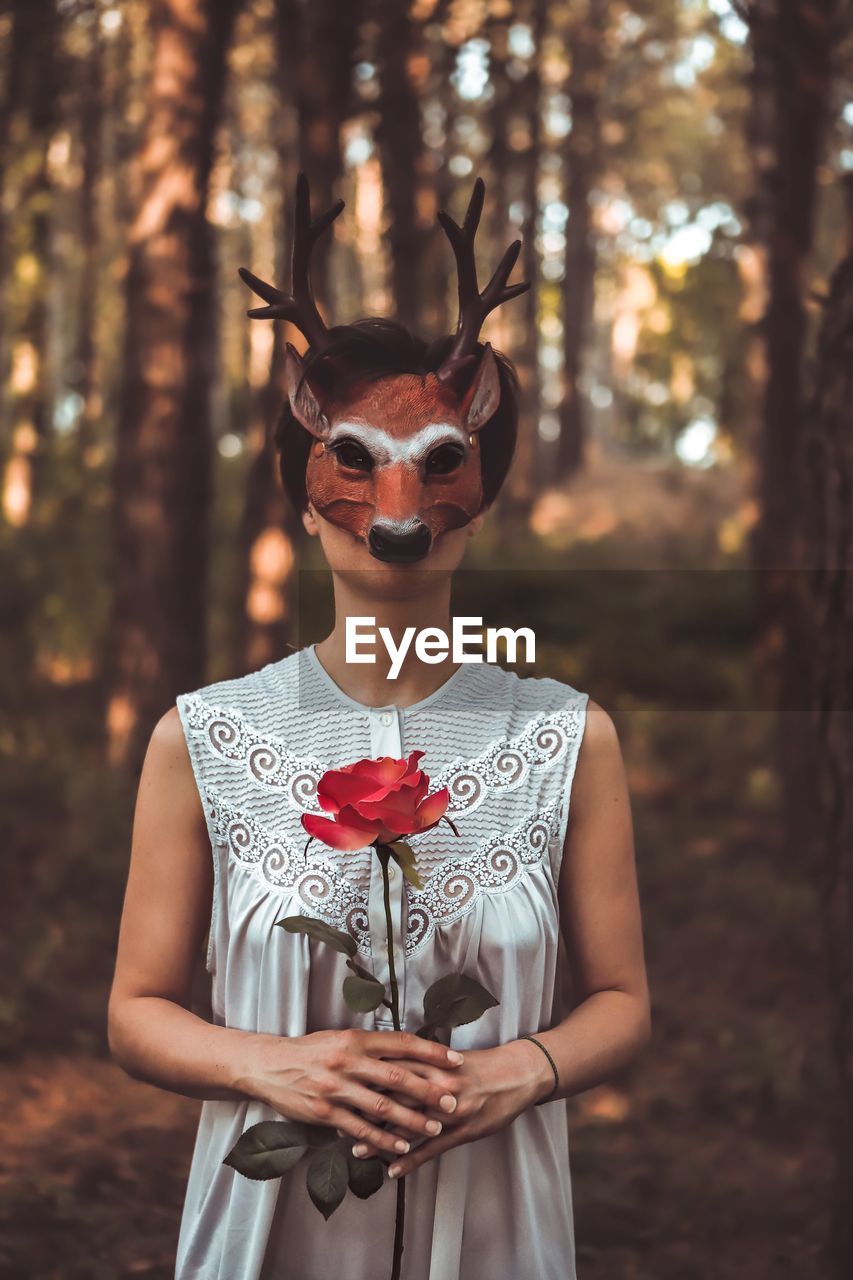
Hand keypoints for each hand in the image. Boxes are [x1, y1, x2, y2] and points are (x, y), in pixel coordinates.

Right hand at [239, 1028, 465, 1159]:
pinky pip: (359, 1129)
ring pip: (381, 1106)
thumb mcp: (340, 1039)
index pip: (401, 1043)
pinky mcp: (325, 1112)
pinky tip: (400, 1146)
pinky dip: (382, 1139)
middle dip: (428, 1090)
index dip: (431, 1051)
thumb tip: (405, 1052)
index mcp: (355, 1039)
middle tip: (453, 1101)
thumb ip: (369, 1047)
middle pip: (396, 1076)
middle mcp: (348, 1061)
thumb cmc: (310, 1051)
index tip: (456, 1060)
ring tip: (434, 1129)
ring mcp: (336, 1087)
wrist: (269, 1064)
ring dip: (410, 1120)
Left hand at [348, 1038, 552, 1176]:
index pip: (390, 1069)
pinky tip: (393, 1172)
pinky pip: (432, 1148)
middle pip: (392, 1098)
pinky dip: (411, 1160)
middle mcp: (436, 1085)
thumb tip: (388, 1061)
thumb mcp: (448, 1058)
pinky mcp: (463, 1130)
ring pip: (408, 1126)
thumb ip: (420, 1062)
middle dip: (364, 1110)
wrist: (517, 1073)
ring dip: (381, 1139)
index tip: (341, 1087)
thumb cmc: (480, 1065)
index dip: (363, 1079)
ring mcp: (449, 1110)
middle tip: (337, 1121)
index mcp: (431, 1063)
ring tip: (356, 1149)